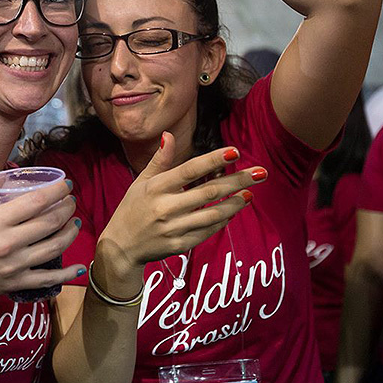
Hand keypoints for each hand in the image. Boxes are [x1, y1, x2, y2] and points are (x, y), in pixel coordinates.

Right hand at [0, 178, 82, 311]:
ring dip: (70, 232)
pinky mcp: (16, 284)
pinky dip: (67, 274)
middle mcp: (9, 243)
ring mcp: (15, 266)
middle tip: (71, 201)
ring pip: (54, 247)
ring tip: (75, 222)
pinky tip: (81, 267)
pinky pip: (47, 279)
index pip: (36, 201)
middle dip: (67, 208)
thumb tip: (6, 175)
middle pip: (50, 222)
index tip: (66, 183)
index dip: (57, 190)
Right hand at [98, 132, 266, 274]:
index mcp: (156, 188)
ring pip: (213, 214)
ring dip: (235, 203)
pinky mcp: (180, 245)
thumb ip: (159, 160)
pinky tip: (235, 209)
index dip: (213, 161)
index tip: (235, 152)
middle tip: (261, 172)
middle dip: (238, 181)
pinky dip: (223, 220)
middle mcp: (165, 208)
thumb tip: (168, 135)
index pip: (189, 170)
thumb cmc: (132, 208)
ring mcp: (173, 228)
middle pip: (208, 192)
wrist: (121, 247)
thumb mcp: (141, 182)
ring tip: (251, 192)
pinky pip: (208, 231)